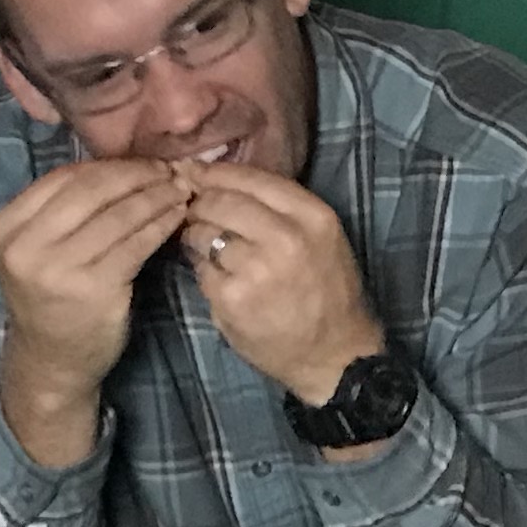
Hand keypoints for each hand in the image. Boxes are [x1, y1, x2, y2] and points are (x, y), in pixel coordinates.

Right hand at [0, 158, 194, 461]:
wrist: (51, 359)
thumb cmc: (52, 296)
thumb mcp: (40, 248)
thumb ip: (66, 210)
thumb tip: (126, 165)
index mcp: (8, 225)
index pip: (65, 177)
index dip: (111, 165)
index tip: (144, 161)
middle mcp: (26, 245)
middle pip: (92, 190)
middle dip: (138, 175)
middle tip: (172, 170)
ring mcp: (58, 268)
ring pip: (119, 215)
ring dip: (156, 197)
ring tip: (181, 189)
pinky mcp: (94, 288)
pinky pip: (136, 244)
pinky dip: (161, 224)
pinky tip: (177, 217)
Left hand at [167, 160, 383, 405]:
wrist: (334, 355)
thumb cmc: (328, 292)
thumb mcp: (321, 238)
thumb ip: (280, 209)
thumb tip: (220, 182)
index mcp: (313, 216)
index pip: (250, 177)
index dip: (214, 172)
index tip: (195, 172)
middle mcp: (287, 237)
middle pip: (220, 200)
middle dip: (199, 202)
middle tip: (192, 210)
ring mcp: (257, 268)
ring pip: (202, 231)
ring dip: (194, 235)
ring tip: (204, 246)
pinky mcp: (233, 297)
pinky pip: (200, 268)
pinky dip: (200, 268)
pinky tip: (215, 276)